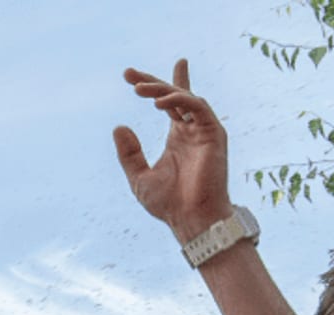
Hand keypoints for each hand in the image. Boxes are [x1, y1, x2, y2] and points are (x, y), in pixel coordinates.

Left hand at [113, 59, 233, 240]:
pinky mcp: (214, 134)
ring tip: (139, 89)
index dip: (156, 85)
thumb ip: (129, 153)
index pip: (170, 103)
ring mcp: (204, 131)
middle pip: (175, 95)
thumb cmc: (169, 204)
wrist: (191, 219)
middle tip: (128, 75)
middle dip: (153, 82)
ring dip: (162, 90)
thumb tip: (119, 127)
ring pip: (186, 97)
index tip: (131, 75)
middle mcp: (192, 131)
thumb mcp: (139, 177)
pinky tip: (158, 102)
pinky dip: (179, 100)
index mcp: (178, 138)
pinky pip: (198, 107)